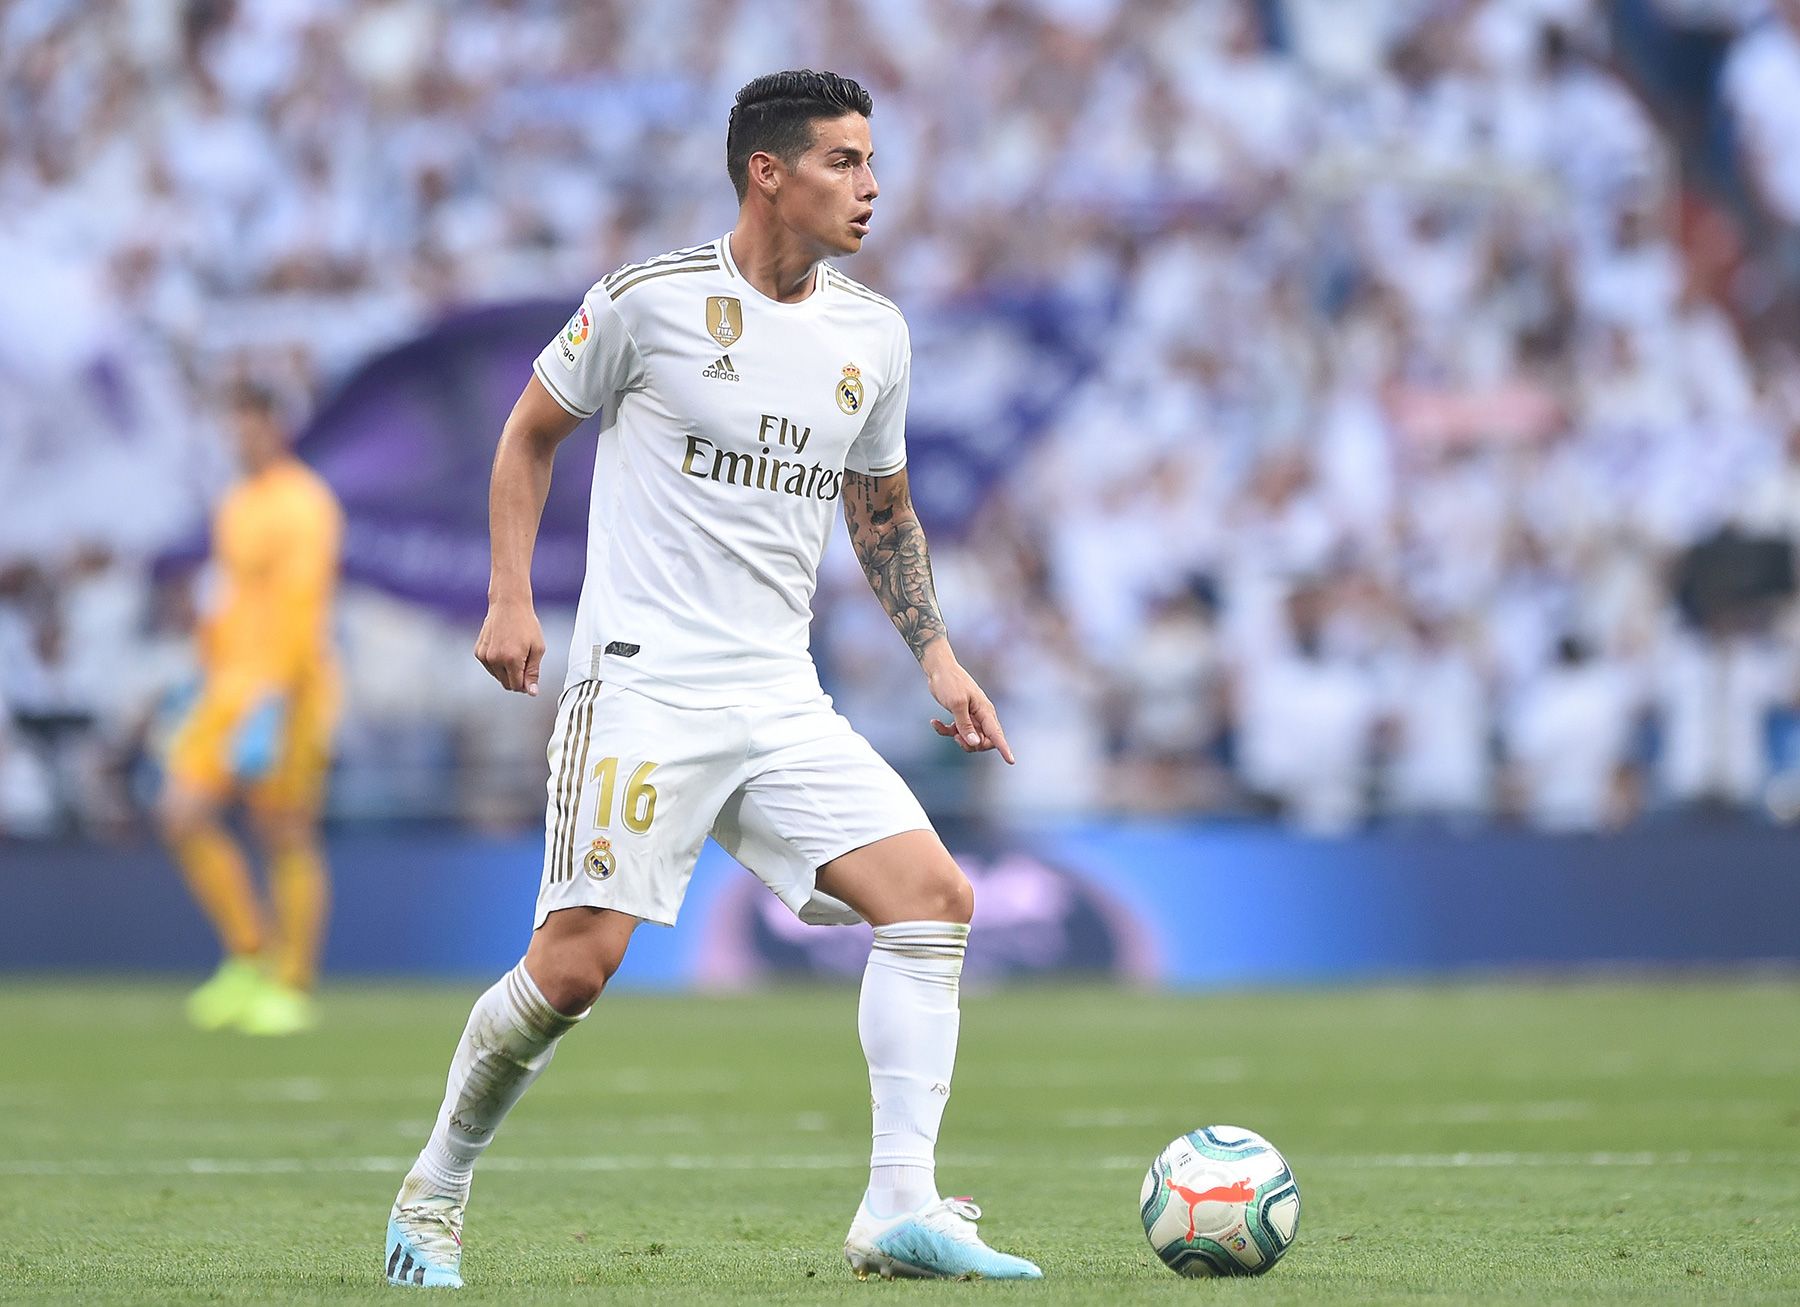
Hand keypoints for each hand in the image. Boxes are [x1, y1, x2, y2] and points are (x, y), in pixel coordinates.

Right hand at [475, 595, 544, 695]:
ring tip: (514, 652)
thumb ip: (533, 672)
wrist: (508, 605)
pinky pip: (490, 667)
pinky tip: (504, 648)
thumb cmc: (526, 625)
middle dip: (516, 678)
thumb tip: (532, 692)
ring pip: (497, 676)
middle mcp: (495, 659)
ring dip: (507, 671)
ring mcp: (484, 656)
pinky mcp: (478, 652)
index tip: (530, 675)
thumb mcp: (537, 648)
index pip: (516, 686)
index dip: (525, 684)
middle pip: (506, 683)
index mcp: (511, 659)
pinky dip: (497, 663)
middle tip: (524, 661)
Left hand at [924, 648, 1014, 763]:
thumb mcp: (956, 704)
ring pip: (970, 739)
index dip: (1004, 749)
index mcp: (985, 711)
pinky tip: (935, 722)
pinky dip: (945, 730)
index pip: (997, 734)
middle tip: (957, 737)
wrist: (938, 668)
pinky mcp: (960, 716)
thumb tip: (974, 742)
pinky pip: (956, 731)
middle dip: (972, 744)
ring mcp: (971, 716)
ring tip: (948, 729)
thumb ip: (965, 724)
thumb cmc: (950, 682)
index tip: (1011, 761)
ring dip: (958, 738)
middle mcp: (981, 715)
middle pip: (984, 741)